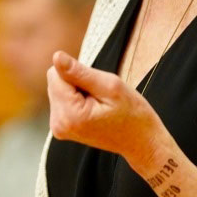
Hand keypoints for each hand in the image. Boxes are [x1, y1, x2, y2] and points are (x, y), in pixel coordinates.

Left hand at [46, 51, 170, 169]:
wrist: (141, 141)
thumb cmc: (131, 113)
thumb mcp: (110, 86)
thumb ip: (79, 71)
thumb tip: (56, 56)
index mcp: (69, 115)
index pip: (55, 74)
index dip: (77, 73)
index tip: (97, 87)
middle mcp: (58, 124)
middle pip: (54, 81)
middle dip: (76, 82)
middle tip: (100, 96)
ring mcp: (59, 128)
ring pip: (58, 89)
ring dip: (77, 90)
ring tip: (99, 104)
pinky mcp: (62, 128)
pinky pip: (62, 99)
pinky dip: (76, 99)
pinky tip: (93, 109)